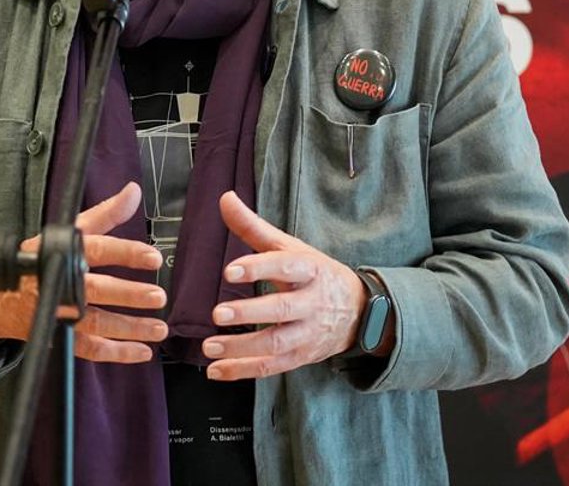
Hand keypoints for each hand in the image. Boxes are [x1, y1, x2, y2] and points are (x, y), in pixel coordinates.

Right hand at [0, 181, 168, 362]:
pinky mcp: (60, 336)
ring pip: (95, 323)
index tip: (152, 256)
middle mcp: (61, 283)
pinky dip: (116, 353)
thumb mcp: (71, 230)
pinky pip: (89, 349)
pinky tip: (142, 351)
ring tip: (159, 327)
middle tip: (158, 296)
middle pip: (96, 290)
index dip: (125, 252)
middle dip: (128, 294)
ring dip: (129, 328)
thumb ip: (106, 213)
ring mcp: (60, 313)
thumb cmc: (41, 258)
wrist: (1, 295)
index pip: (96, 249)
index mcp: (64, 253)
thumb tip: (133, 192)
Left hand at [201, 190, 369, 380]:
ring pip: (276, 344)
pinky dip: (243, 371)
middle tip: (217, 312)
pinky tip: (217, 370)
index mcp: (310, 270)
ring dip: (241, 348)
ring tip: (210, 346)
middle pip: (282, 310)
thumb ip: (253, 227)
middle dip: (249, 312)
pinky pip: (272, 367)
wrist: (358, 312)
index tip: (230, 271)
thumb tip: (224, 198)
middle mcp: (312, 303)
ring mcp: (308, 334)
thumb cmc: (316, 274)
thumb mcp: (290, 247)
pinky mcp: (301, 357)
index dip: (258, 269)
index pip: (285, 267)